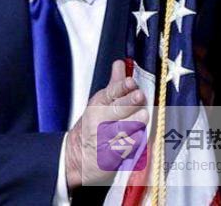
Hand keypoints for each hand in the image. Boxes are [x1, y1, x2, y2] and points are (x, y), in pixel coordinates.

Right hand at [64, 60, 147, 191]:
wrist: (77, 156)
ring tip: (143, 116)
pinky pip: (121, 150)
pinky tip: (139, 139)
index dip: (121, 87)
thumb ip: (114, 85)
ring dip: (132, 122)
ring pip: (121, 129)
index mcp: (99, 104)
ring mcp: (104, 139)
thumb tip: (120, 63)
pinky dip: (130, 145)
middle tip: (139, 95)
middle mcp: (100, 120)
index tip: (131, 81)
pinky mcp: (109, 157)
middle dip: (128, 102)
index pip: (111, 92)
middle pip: (117, 109)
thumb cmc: (95, 125)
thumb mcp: (101, 103)